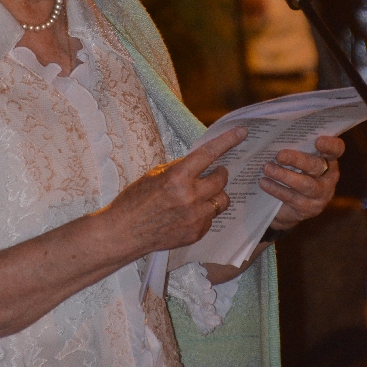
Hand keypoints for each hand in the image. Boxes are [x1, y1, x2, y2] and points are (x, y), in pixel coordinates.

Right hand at [105, 126, 247, 255]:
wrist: (124, 232)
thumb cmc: (135, 200)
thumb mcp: (155, 175)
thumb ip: (180, 169)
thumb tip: (201, 163)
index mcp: (177, 177)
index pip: (209, 154)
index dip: (227, 141)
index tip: (241, 132)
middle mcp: (190, 197)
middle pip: (222, 179)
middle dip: (219, 173)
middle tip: (213, 173)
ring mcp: (195, 217)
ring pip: (222, 200)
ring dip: (215, 195)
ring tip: (199, 196)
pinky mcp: (196, 233)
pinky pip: (211, 218)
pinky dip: (204, 214)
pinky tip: (187, 215)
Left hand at [259, 135, 343, 230]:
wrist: (285, 206)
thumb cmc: (291, 172)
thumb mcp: (294, 158)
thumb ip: (291, 145)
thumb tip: (269, 130)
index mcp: (327, 159)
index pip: (336, 149)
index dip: (330, 145)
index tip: (318, 141)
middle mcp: (328, 177)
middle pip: (316, 166)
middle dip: (297, 160)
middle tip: (279, 155)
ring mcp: (321, 194)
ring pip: (305, 184)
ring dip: (284, 176)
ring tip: (267, 168)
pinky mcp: (309, 208)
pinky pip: (292, 198)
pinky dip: (277, 189)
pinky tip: (264, 182)